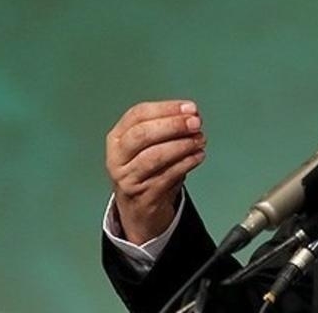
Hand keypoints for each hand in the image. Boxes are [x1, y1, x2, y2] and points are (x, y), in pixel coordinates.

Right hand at [106, 100, 206, 244]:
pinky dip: (186, 163)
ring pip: (153, 156)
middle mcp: (117, 157)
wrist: (140, 209)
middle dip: (173, 125)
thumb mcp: (150, 146)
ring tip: (200, 140)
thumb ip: (168, 128)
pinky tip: (198, 156)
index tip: (190, 108)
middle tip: (196, 123)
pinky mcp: (142, 196)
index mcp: (117, 137)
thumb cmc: (149, 170)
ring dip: (182, 145)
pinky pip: (166, 176)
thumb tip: (193, 115)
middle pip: (142, 134)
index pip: (138, 114)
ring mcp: (127, 178)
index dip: (166, 108)